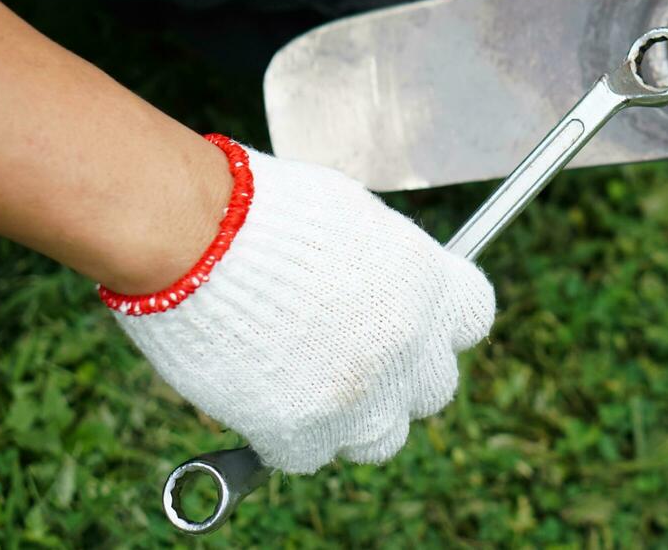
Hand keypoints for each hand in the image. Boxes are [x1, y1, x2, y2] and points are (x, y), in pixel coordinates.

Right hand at [103, 137, 493, 473]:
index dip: (437, 324)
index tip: (410, 324)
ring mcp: (361, 391)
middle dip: (397, 378)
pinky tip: (257, 397)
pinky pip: (309, 456)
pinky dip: (285, 436)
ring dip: (351, 420)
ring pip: (381, 437)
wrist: (195, 233)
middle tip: (347, 357)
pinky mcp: (303, 429)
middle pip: (434, 387)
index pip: (472, 318)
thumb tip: (388, 288)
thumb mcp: (352, 219)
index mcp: (425, 280)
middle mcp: (408, 340)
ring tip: (301, 382)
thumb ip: (384, 268)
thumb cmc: (262, 210)